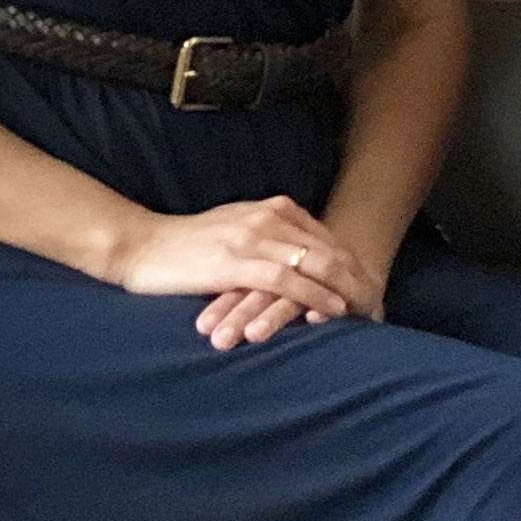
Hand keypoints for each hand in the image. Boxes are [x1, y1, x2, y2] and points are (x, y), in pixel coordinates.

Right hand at [108, 196, 371, 348]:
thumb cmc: (187, 246)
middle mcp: (269, 218)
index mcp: (273, 209)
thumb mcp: (237, 231)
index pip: (326, 238)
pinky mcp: (235, 262)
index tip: (371, 285)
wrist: (141, 247)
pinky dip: (314, 296)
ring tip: (366, 310)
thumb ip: (270, 237)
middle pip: (328, 249)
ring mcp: (253, 238)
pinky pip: (287, 280)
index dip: (352, 263)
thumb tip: (300, 256)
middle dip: (357, 277)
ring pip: (314, 263)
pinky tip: (332, 311)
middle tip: (379, 302)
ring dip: (345, 289)